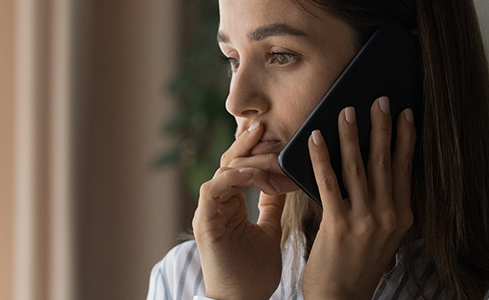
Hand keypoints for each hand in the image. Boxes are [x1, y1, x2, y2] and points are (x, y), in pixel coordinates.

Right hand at [193, 122, 290, 299]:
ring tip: (265, 150)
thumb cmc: (254, 273)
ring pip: (221, 172)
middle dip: (246, 143)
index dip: (255, 150)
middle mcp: (217, 205)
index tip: (274, 134)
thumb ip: (272, 206)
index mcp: (231, 205)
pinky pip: (212, 190)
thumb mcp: (270, 230)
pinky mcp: (205, 224)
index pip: (240, 167)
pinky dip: (230, 179)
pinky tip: (250, 173)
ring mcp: (209, 213)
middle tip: (264, 125)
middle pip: (228, 163)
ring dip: (243, 159)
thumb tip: (283, 182)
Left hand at [302, 97, 416, 298]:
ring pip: (358, 167)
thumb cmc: (357, 265)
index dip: (406, 138)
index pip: (405, 168)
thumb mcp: (383, 236)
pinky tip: (315, 138)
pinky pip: (328, 182)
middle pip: (385, 161)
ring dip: (351, 135)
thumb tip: (378, 168)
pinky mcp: (338, 224)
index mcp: (402, 216)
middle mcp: (388, 216)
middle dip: (382, 127)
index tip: (407, 113)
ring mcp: (364, 220)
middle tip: (379, 99)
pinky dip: (322, 157)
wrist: (341, 299)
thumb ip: (383, 205)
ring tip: (346, 110)